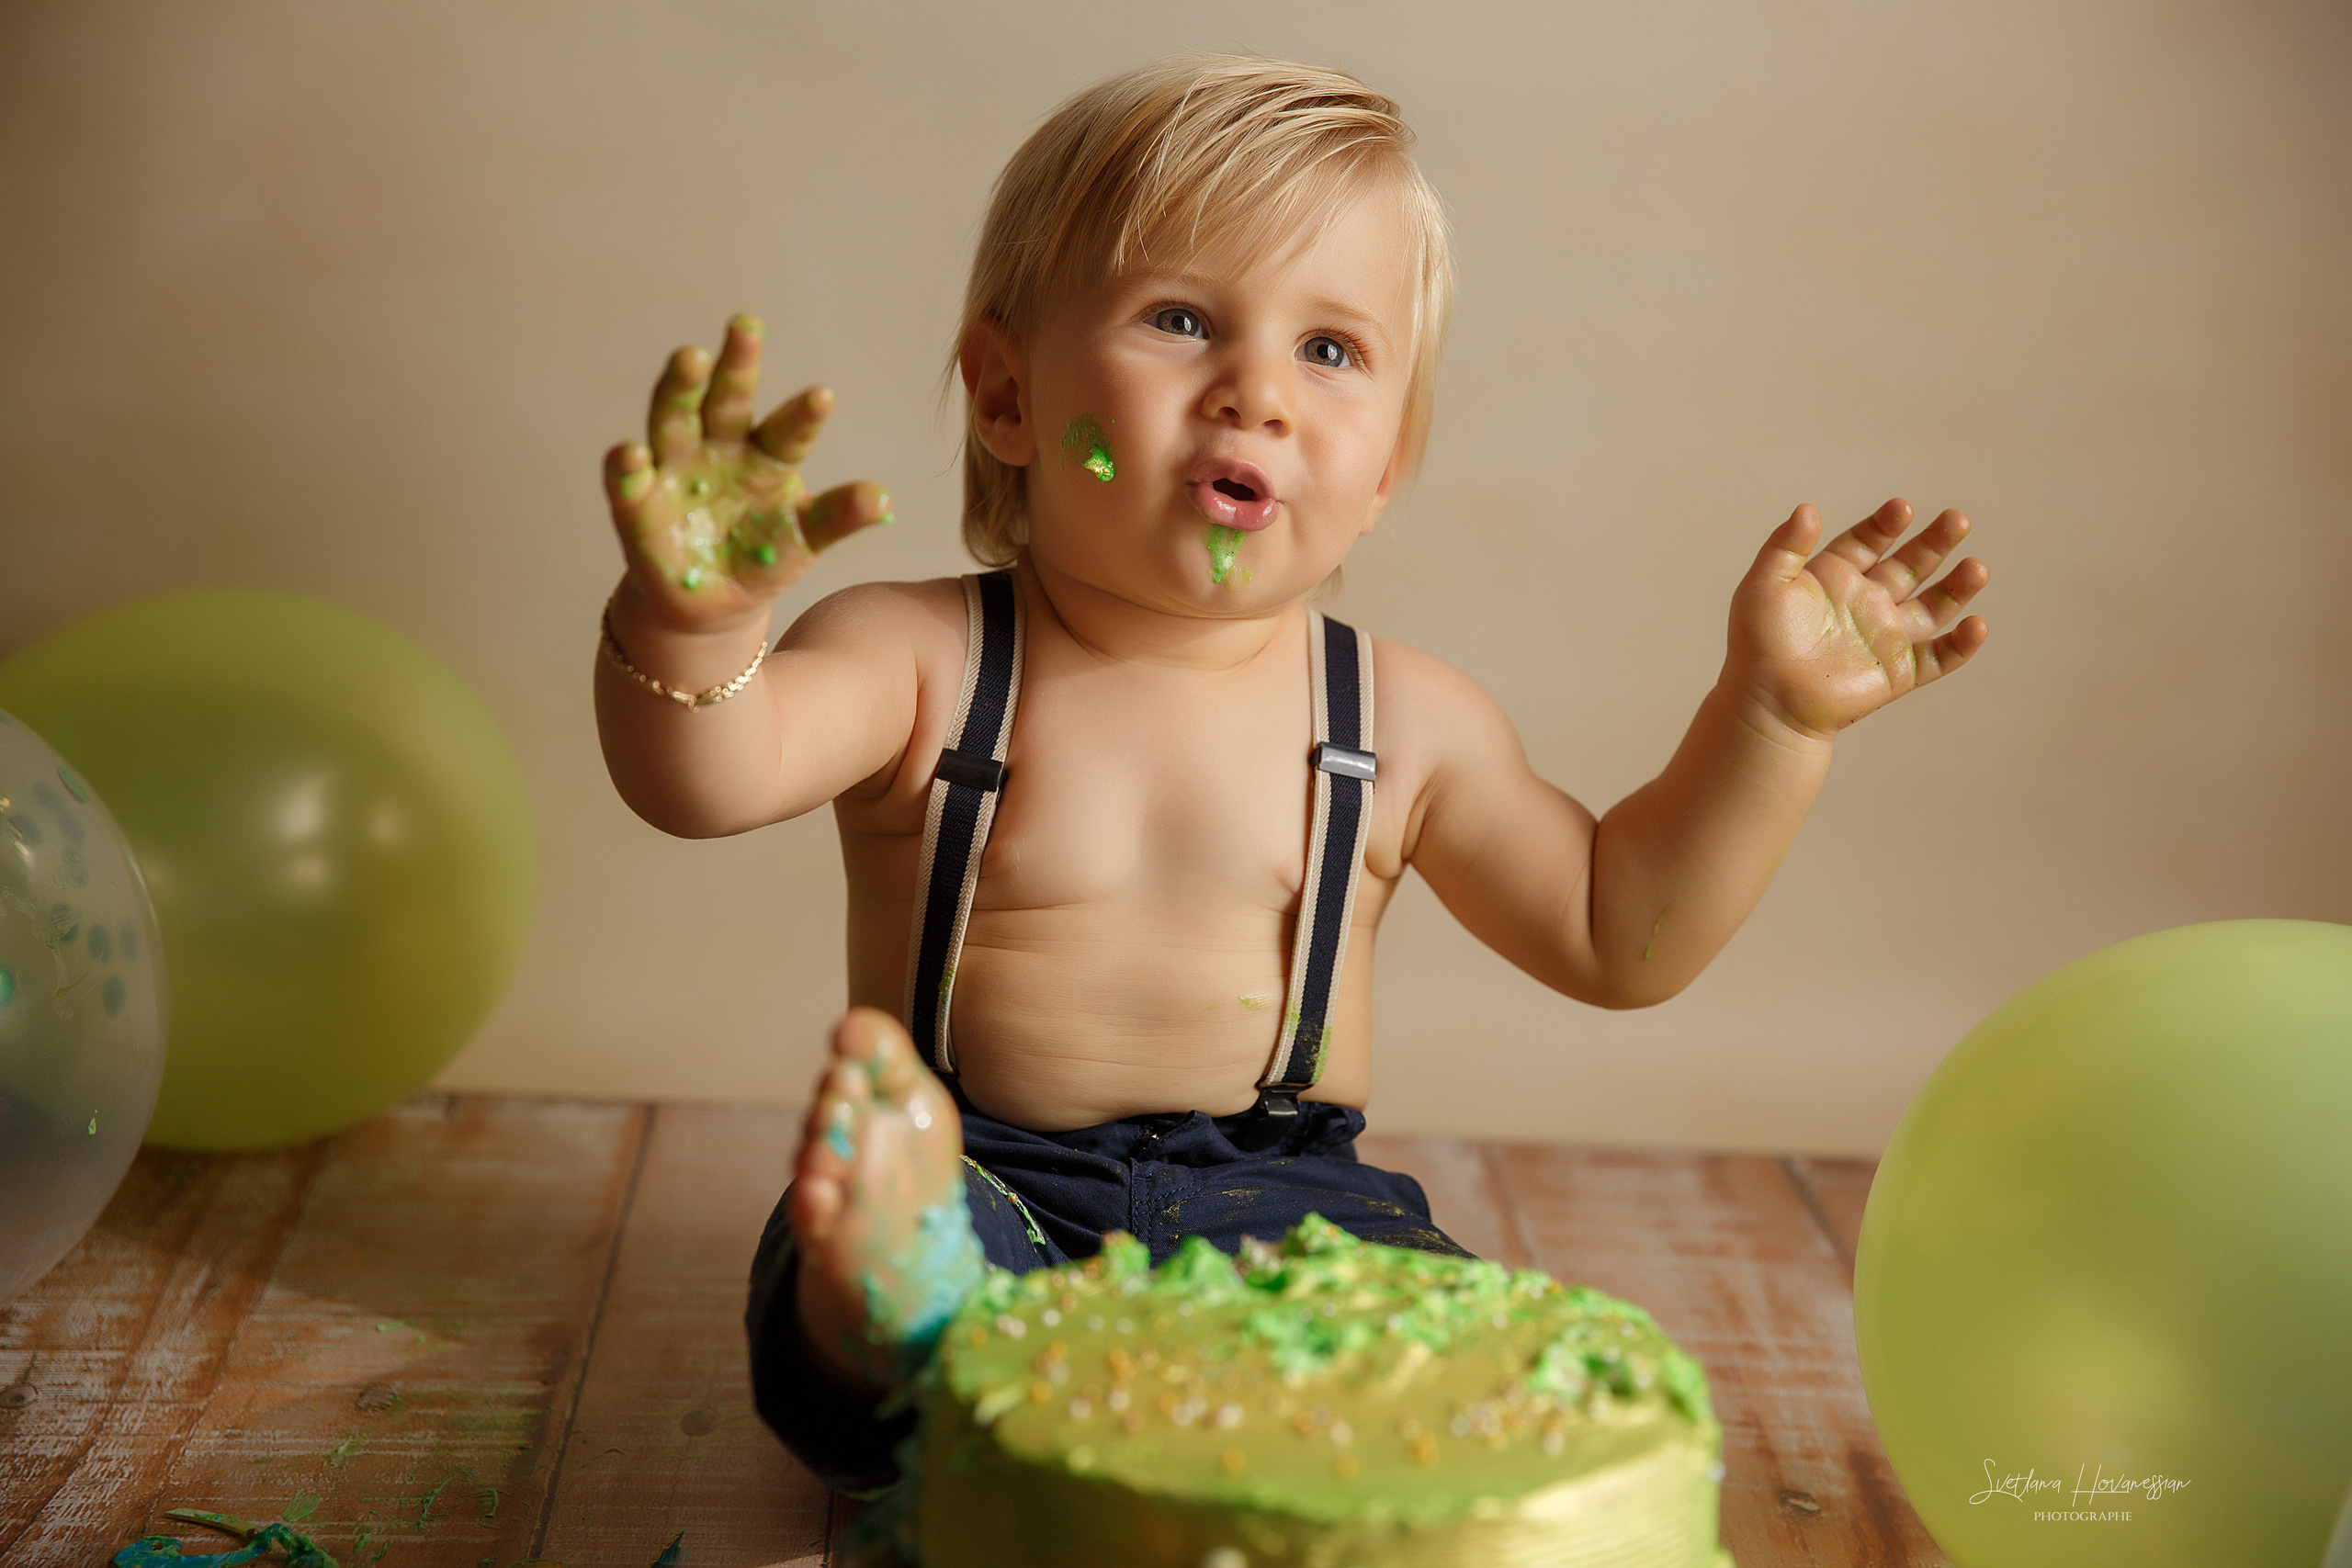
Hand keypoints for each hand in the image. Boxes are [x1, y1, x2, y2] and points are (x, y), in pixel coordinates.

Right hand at [601, 314, 890, 632]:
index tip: (824, 396)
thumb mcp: (803, 539)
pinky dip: (627, 468)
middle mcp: (719, 448)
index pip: (788, 430)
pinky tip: (631, 454)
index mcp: (767, 455)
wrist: (711, 603)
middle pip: (727, 400)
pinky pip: (629, 483)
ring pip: (673, 420)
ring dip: (679, 388)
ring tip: (690, 357)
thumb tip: (883, 498)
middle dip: (736, 365)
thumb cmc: (761, 557)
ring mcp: (675, 471)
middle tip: (747, 326)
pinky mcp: (638, 506)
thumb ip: (837, 517)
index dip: (804, 415)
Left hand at [1725, 498, 1988, 740]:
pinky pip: (1938, 657)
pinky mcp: (1898, 672)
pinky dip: (1960, 645)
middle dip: (1935, 542)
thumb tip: (1808, 508)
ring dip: (1957, 588)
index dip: (1886, 524)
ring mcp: (1885, 636)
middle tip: (1957, 519)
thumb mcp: (1764, 585)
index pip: (1869, 541)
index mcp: (1834, 577)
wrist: (1767, 703)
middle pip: (1910, 565)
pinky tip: (1977, 625)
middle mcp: (1865, 602)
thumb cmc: (1758, 644)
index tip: (1902, 509)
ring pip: (1933, 607)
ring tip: (1977, 569)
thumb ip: (1785, 546)